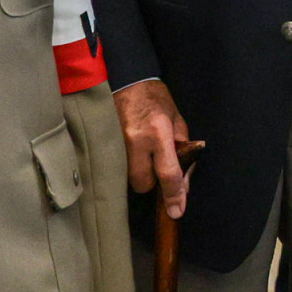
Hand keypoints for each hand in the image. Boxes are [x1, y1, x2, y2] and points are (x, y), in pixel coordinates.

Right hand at [113, 79, 189, 217]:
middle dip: (152, 183)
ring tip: (144, 156)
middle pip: (143, 184)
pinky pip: (118, 168)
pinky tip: (133, 153)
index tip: (177, 211)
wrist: (126, 80)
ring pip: (129, 179)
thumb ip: (182, 149)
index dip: (174, 195)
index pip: (168, 173)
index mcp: (159, 132)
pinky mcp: (106, 144)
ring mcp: (118, 144)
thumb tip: (184, 180)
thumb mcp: (177, 119)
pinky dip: (127, 166)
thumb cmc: (156, 99)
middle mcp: (136, 140)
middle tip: (156, 166)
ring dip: (139, 174)